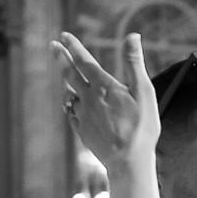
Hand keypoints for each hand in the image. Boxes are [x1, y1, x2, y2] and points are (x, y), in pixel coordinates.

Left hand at [52, 31, 160, 169]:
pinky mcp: (83, 131)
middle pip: (70, 74)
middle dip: (61, 58)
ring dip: (68, 84)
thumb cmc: (141, 128)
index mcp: (103, 86)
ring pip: (70, 95)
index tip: (64, 36)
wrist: (128, 162)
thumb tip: (132, 36)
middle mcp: (88, 99)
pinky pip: (72, 114)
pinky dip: (71, 106)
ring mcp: (83, 116)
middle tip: (53, 46)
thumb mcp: (144, 92)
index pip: (84, 61)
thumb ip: (134, 63)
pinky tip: (72, 106)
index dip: (73, 46)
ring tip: (66, 77)